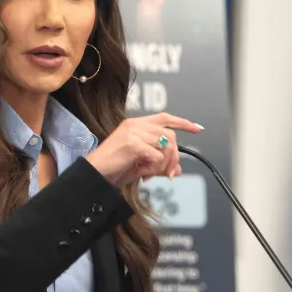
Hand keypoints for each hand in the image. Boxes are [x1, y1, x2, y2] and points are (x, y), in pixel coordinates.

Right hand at [85, 113, 201, 186]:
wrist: (95, 174)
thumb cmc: (114, 168)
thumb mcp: (141, 165)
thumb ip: (159, 163)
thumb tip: (178, 169)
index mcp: (136, 124)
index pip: (165, 117)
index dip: (182, 123)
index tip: (197, 129)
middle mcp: (135, 125)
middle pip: (170, 136)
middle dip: (174, 156)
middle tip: (169, 173)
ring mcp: (133, 132)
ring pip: (166, 146)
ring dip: (164, 164)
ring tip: (150, 174)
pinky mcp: (132, 144)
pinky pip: (157, 156)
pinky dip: (154, 169)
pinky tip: (144, 174)